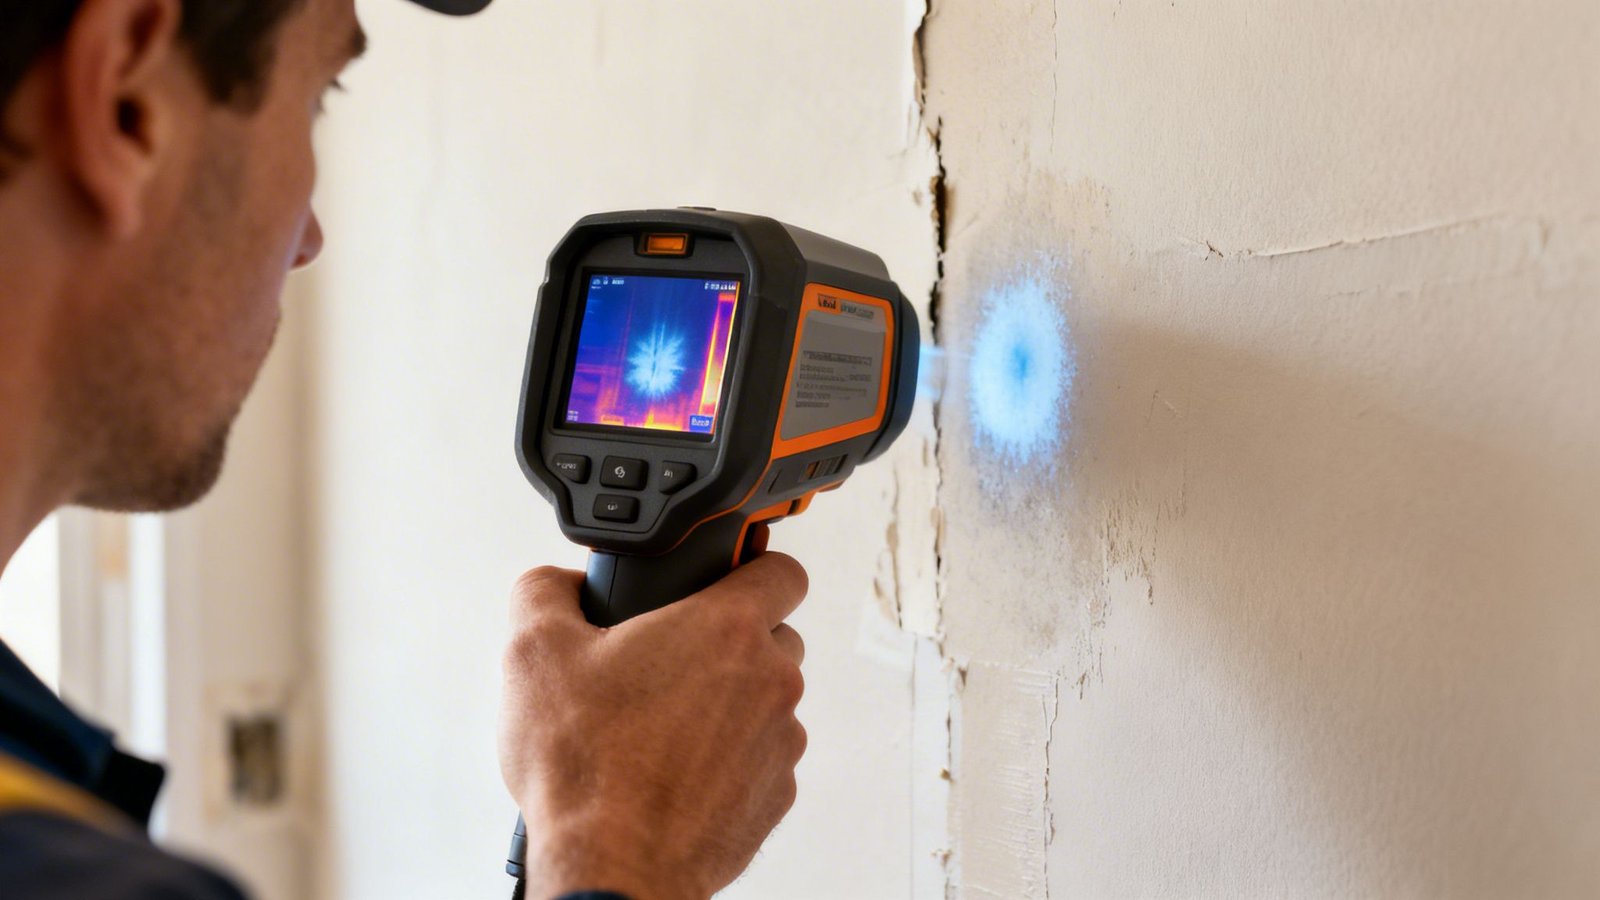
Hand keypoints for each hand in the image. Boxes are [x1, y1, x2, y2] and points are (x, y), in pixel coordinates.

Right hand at [499, 553, 809, 899]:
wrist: (610, 865)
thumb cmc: (584, 765)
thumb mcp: (533, 651)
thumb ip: (546, 590)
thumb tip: (559, 583)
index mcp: (726, 629)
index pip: (783, 570)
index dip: (754, 566)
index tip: (726, 580)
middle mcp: (770, 681)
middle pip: (775, 637)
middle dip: (729, 643)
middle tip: (667, 663)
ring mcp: (779, 742)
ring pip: (766, 701)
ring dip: (727, 705)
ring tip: (660, 727)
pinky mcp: (774, 796)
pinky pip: (760, 758)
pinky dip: (727, 759)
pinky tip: (673, 771)